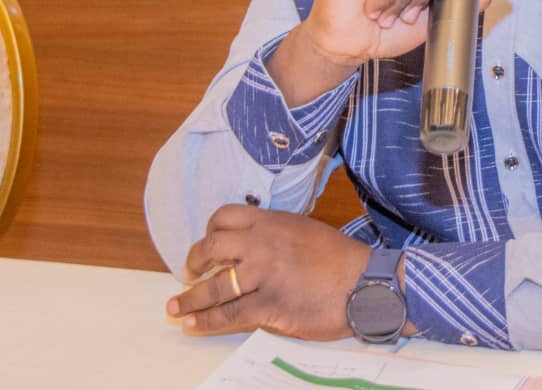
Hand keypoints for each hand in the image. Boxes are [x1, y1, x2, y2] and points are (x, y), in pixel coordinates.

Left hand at [165, 205, 369, 338]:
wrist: (365, 283)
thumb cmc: (340, 258)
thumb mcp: (305, 230)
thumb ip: (276, 233)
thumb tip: (253, 244)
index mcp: (272, 222)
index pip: (224, 216)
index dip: (209, 229)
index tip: (207, 244)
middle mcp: (262, 244)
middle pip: (211, 247)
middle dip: (194, 261)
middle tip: (189, 272)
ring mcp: (264, 275)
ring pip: (214, 286)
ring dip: (190, 299)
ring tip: (175, 306)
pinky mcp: (269, 305)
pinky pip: (229, 314)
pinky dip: (205, 321)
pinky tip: (191, 326)